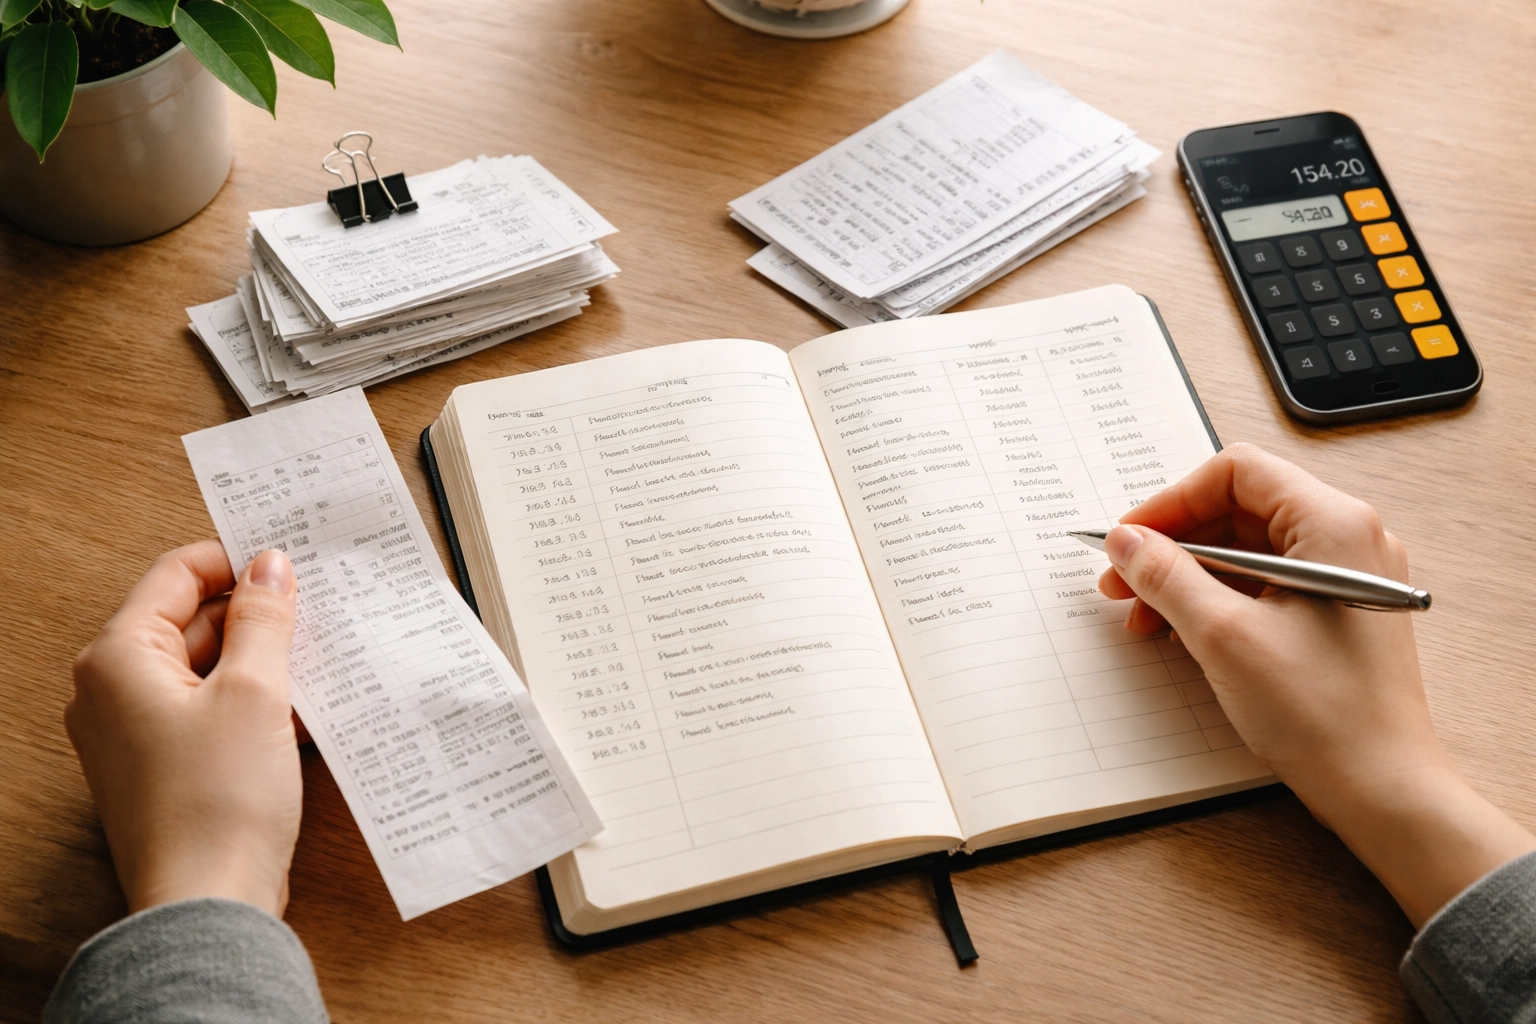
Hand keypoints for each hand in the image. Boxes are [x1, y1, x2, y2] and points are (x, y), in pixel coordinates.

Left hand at [68, 542, 301, 917]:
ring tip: (317, 659)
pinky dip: (254, 701)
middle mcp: (115, 690)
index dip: (236, 559)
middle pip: (190, 619)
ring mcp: (137, 732)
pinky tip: (303, 708)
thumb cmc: (216, 804)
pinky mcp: (166, 767)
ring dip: (261, 659)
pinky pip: (211, 710)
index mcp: (119, 658)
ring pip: (206, 667)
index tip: (289, 559)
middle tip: (316, 608)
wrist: (209, 904)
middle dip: (255, 613)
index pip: (177, 573)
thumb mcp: (255, 692)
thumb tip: (269, 564)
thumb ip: (263, 619)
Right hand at [1098, 443, 1534, 925]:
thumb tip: (1126, 541)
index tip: (1129, 540)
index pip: (1235, 473)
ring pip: (1247, 550)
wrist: (1383, 789)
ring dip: (1189, 576)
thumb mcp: (1222, 635)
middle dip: (1173, 544)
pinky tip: (1183, 633)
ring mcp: (1346, 576)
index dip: (1171, 502)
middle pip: (1238, 510)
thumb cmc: (1323, 715)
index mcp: (1333, 524)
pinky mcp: (1337, 613)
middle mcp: (1348, 538)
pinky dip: (1218, 600)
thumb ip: (1166, 576)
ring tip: (1144, 616)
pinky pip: (1266, 584)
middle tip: (1123, 582)